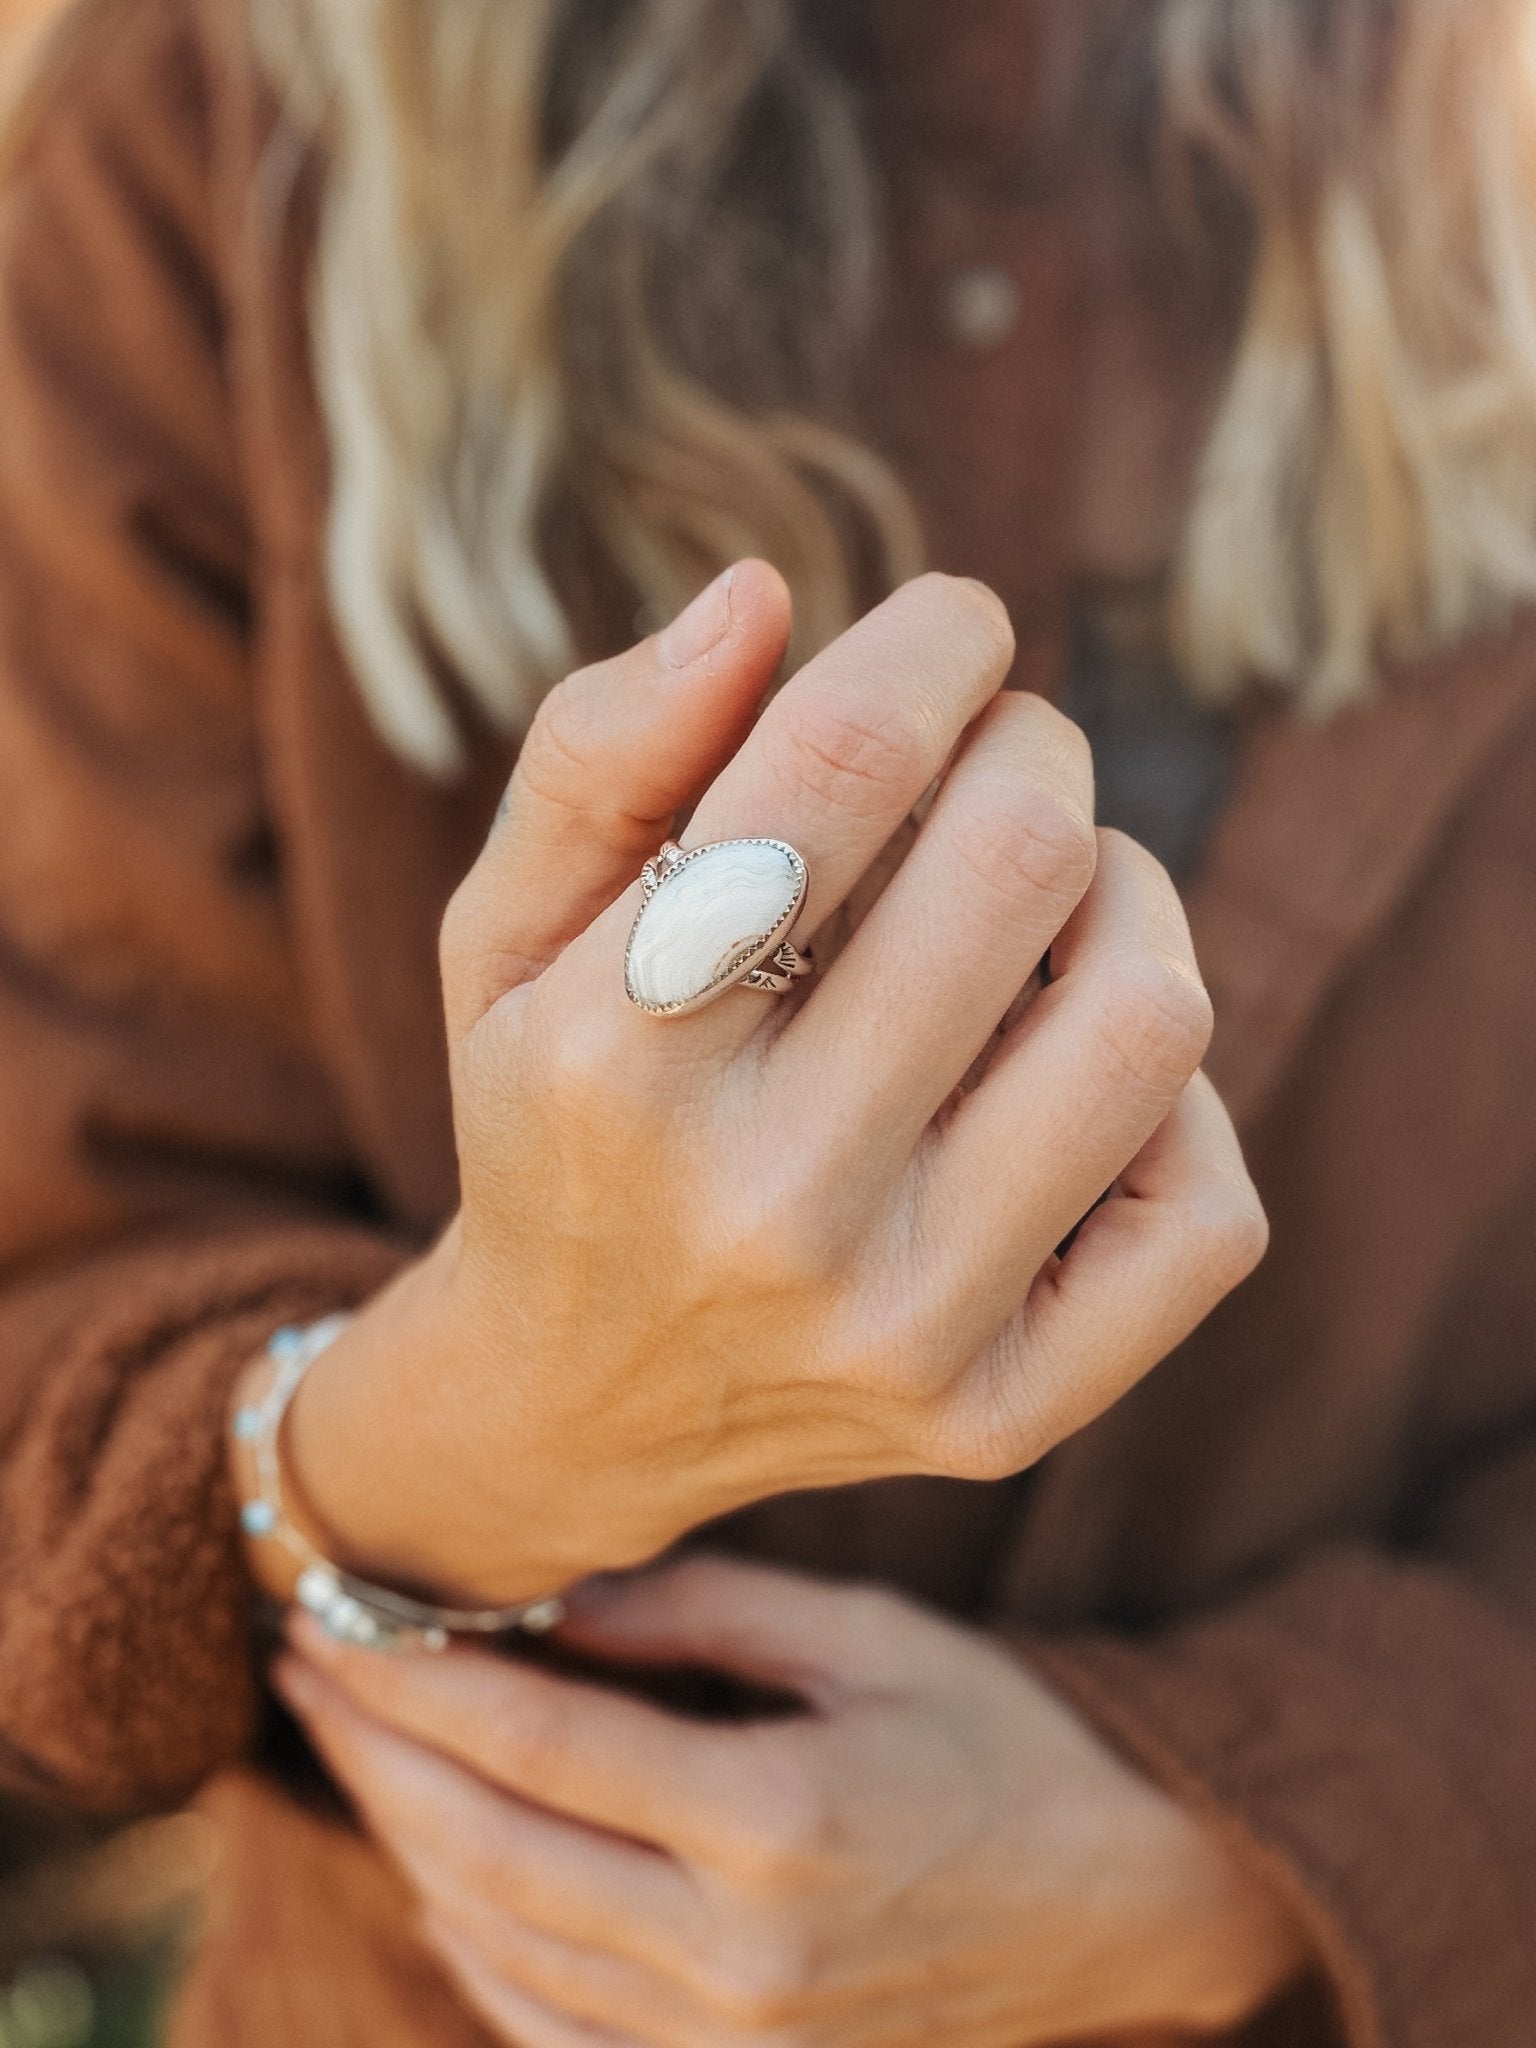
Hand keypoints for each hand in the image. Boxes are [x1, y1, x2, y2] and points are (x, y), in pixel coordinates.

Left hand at [276, 1553, 1306, 2047]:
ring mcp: (733, 2042)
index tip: (334, 1617)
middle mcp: (741, 1954)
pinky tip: (437, 1867)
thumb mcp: (873, 1638)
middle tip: (299, 1667)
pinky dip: (471, 1941)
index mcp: (781, 1819)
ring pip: (503, 1944)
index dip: (419, 1680)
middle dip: (375, 1755)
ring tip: (347, 1747)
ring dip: (404, 1839)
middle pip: (492, 1850)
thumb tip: (553, 1599)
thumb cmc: (1006, 1745)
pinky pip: (551, 2026)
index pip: (543, 1744)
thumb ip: (706, 1614)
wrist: (1124, 1912)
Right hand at [282, 565, 1264, 1604]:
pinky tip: (1074, 1067)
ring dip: (1130, 897)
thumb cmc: (555, 1122)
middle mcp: (766, 1206)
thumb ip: (601, 752)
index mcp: (618, 1058)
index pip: (842, 761)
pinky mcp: (1002, 1414)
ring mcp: (900, 1327)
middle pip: (1019, 861)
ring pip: (1149, 1018)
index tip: (954, 629)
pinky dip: (1176, 1097)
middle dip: (1031, 751)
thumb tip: (764, 595)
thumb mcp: (505, 935)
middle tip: (997, 761)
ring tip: (1061, 895)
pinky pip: (1208, 1207)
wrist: (573, 1405)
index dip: (934, 643)